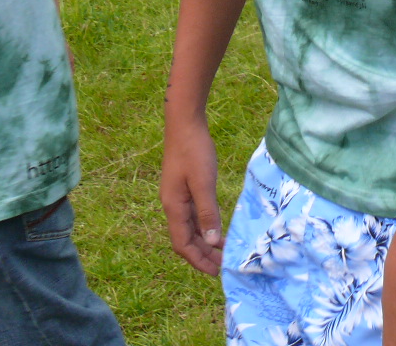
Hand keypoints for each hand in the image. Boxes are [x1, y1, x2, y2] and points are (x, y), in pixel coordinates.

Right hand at [159, 117, 224, 274]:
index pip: (182, 244)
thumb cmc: (194, 151)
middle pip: (185, 239)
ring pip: (189, 228)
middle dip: (203, 255)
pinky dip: (204, 227)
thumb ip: (207, 212)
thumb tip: (212, 241)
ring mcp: (177, 197)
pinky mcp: (184, 188)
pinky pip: (193, 216)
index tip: (215, 272)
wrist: (185, 124)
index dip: (197, 260)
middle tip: (223, 267)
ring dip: (204, 242)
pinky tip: (216, 229)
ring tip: (222, 253)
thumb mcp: (203, 182)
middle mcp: (172, 205)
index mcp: (174, 206)